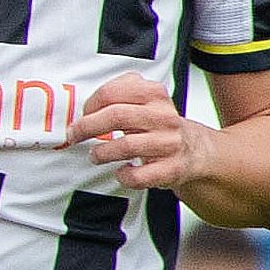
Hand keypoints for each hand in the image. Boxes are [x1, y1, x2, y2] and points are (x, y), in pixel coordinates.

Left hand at [69, 73, 211, 192]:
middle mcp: (164, 117)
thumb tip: (86, 107)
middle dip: (87, 127)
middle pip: (116, 116)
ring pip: (126, 146)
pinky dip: (124, 176)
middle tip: (75, 135)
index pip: (113, 93)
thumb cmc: (158, 126)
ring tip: (96, 155)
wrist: (194, 149)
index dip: (90, 105)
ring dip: (102, 153)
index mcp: (154, 95)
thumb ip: (118, 94)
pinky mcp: (171, 168)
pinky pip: (139, 176)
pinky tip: (121, 171)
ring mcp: (169, 143)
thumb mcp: (144, 100)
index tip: (83, 115)